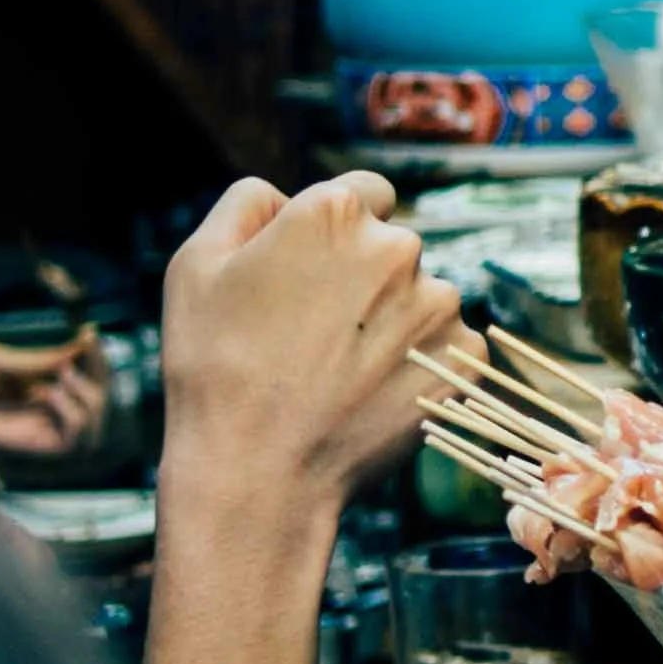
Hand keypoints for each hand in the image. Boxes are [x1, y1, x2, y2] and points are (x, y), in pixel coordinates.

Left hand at [0, 337, 111, 461]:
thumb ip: (41, 359)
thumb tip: (83, 343)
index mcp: (40, 382)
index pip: (88, 376)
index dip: (97, 358)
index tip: (91, 334)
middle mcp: (44, 408)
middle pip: (99, 402)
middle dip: (97, 380)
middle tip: (70, 366)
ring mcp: (37, 428)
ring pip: (93, 427)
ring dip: (87, 402)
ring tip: (60, 381)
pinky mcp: (27, 445)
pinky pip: (70, 442)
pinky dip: (72, 417)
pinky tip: (49, 396)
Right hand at [156, 173, 459, 520]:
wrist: (259, 471)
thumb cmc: (214, 367)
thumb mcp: (196, 265)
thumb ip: (246, 205)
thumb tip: (285, 192)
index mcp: (334, 211)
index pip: (362, 192)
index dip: (334, 230)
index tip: (312, 271)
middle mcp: (399, 246)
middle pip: (393, 246)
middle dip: (363, 275)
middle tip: (313, 332)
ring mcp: (440, 304)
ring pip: (422, 296)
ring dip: (393, 320)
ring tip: (339, 370)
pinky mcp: (466, 357)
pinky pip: (446, 345)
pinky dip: (418, 363)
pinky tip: (371, 391)